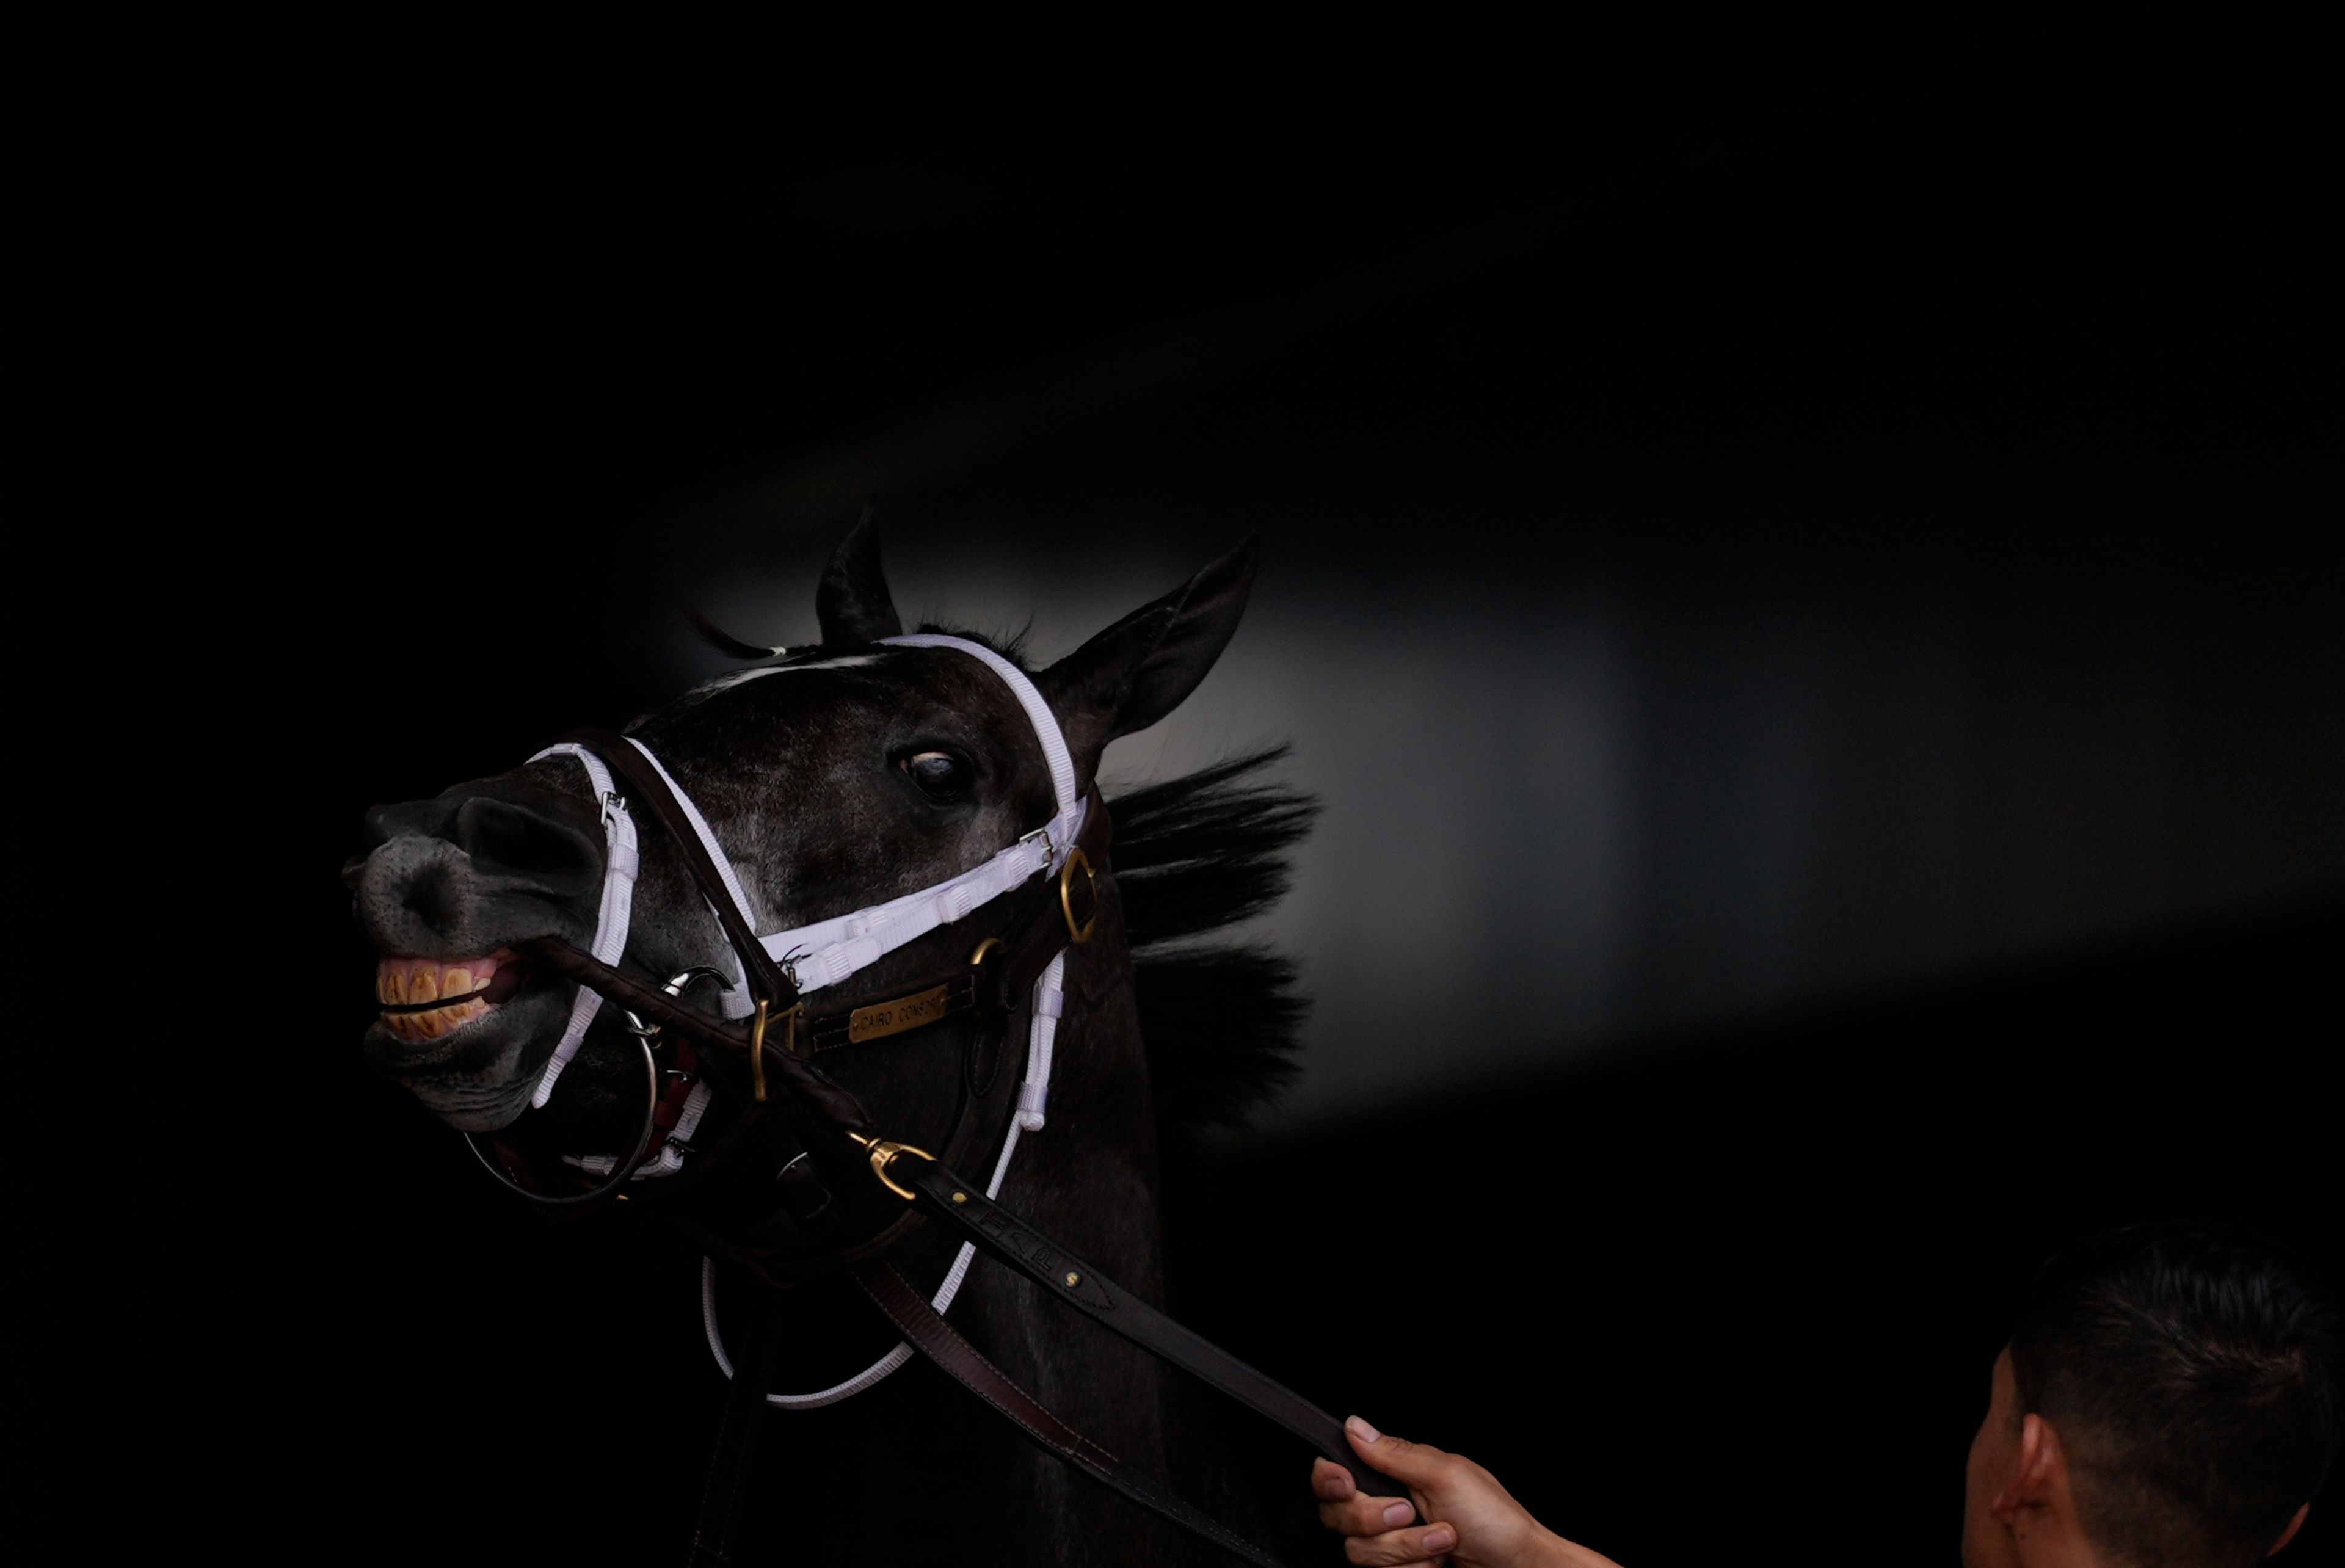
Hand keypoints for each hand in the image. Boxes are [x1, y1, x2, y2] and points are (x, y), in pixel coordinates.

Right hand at [1309, 1416, 1623, 1567]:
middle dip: (1376, 1519)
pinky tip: (1438, 1563)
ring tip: (1443, 1541)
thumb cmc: (1496, 1520)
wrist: (1517, 1567)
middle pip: (1339, 1515)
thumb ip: (1395, 1454)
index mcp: (1396, 1475)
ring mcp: (1393, 1544)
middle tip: (1412, 1513)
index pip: (1336, 1473)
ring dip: (1406, 1549)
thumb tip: (1355, 1425)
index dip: (1330, 1479)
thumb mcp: (1446, 1475)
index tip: (1346, 1484)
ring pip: (1360, 1551)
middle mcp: (1388, 1508)